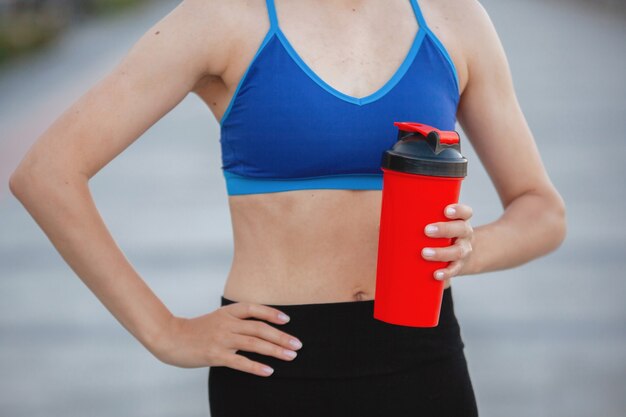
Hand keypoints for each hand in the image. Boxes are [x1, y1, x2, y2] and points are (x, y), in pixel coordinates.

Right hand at [150, 302, 302, 376]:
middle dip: (281, 336)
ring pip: (254, 343)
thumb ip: (235, 321)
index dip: (271, 313)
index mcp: (227, 312)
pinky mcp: (215, 355)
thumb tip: (258, 329)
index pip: (254, 309)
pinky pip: (240, 362)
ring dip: (275, 350)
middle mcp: (226, 323)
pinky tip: (269, 371)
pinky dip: (256, 366)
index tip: (287, 320)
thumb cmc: (195, 330)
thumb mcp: (216, 318)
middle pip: (259, 328)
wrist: (169, 337)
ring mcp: (221, 339)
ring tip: (291, 356)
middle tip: (298, 344)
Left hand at [421, 203, 474, 281]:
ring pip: (457, 251)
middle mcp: (464, 234)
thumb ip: (421, 217)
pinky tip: (436, 274)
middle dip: (444, 229)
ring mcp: (463, 250)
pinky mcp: (459, 266)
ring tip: (425, 253)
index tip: (446, 211)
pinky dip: (445, 272)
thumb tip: (391, 212)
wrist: (461, 255)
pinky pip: (454, 269)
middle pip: (461, 229)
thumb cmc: (442, 234)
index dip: (458, 210)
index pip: (465, 212)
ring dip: (440, 253)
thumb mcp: (438, 222)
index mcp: (460, 220)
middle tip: (427, 230)